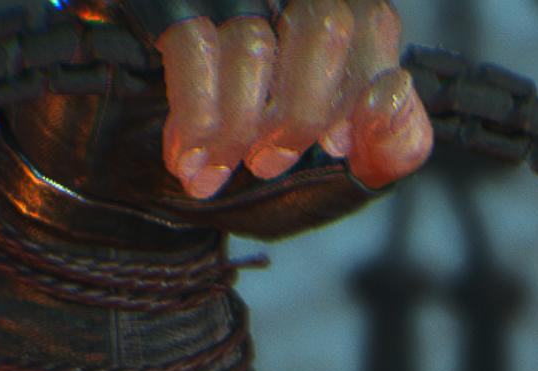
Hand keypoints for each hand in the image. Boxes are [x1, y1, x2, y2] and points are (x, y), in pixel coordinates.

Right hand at [155, 1, 431, 197]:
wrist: (142, 186)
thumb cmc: (251, 171)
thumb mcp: (342, 170)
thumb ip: (396, 143)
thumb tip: (394, 97)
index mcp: (338, 19)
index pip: (373, 23)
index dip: (366, 89)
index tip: (337, 147)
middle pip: (325, 25)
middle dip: (299, 114)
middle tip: (267, 163)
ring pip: (256, 44)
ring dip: (238, 127)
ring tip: (216, 171)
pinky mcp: (161, 2)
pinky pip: (192, 46)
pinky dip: (196, 116)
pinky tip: (189, 157)